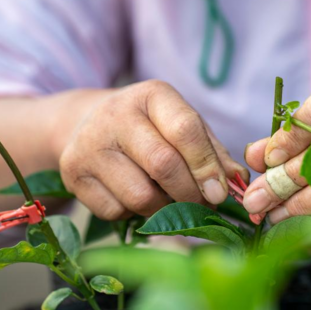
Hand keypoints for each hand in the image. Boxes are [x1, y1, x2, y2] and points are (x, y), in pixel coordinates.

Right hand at [55, 80, 246, 219]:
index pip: (186, 130)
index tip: (219, 193)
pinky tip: (137, 198)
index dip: (206, 166)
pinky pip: (116, 211)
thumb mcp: (183, 127)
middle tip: (202, 205)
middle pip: (163, 165)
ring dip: (164, 209)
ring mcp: (89, 144)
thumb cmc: (149, 128)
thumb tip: (238, 182)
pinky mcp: (73, 174)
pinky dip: (134, 214)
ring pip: (140, 196)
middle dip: (190, 194)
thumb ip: (213, 153)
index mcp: (152, 95)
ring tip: (170, 200)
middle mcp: (116, 114)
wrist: (87, 124)